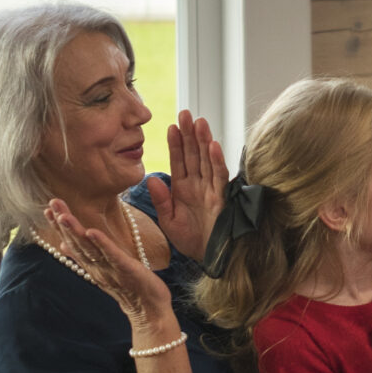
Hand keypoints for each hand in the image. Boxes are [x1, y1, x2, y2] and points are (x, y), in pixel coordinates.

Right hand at [43, 199, 177, 338]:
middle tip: (51, 202)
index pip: (71, 242)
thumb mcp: (102, 269)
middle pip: (76, 242)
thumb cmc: (128, 287)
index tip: (47, 208)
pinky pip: (112, 255)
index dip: (58, 226)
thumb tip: (62, 245)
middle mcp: (96, 267)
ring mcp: (109, 269)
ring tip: (64, 215)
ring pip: (88, 248)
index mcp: (91, 265)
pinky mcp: (126, 269)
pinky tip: (92, 231)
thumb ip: (83, 257)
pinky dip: (102, 243)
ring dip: (76, 231)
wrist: (148, 310)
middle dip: (63, 222)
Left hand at [146, 111, 228, 261]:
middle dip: (189, 134)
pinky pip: (219, 177)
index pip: (179, 161)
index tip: (170, 125)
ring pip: (207, 160)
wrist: (210, 259)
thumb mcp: (169, 221)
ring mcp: (211, 190)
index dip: (175, 143)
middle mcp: (198, 186)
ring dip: (203, 141)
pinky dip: (217, 161)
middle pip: (194, 155)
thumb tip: (150, 178)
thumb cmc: (191, 241)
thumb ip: (161, 200)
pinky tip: (213, 146)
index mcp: (184, 189)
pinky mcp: (221, 199)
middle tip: (185, 113)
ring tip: (199, 122)